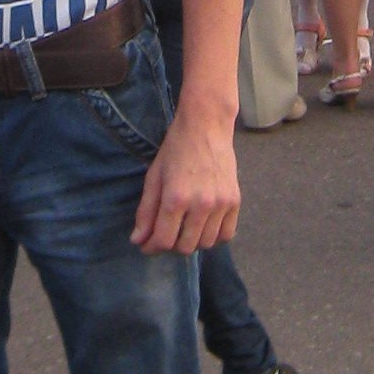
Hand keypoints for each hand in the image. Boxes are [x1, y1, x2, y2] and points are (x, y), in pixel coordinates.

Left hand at [131, 96, 239, 254]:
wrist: (206, 126)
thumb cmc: (175, 149)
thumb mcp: (154, 177)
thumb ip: (146, 211)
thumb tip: (138, 240)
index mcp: (176, 198)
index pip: (164, 240)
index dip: (151, 247)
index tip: (146, 244)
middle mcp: (201, 204)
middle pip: (185, 247)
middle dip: (170, 245)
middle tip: (165, 234)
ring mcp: (221, 204)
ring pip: (206, 243)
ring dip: (192, 242)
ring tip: (183, 229)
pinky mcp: (235, 201)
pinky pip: (226, 234)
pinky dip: (214, 236)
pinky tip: (203, 226)